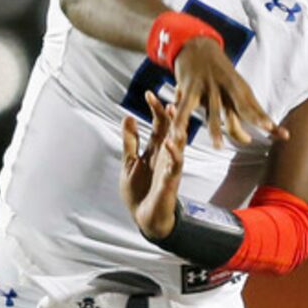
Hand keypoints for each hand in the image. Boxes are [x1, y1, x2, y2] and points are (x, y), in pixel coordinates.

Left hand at [122, 93, 185, 241]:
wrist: (144, 217)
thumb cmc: (139, 191)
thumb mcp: (130, 161)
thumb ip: (130, 140)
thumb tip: (128, 117)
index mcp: (156, 148)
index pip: (159, 123)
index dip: (155, 109)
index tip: (149, 94)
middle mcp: (166, 154)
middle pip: (173, 128)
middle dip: (175, 110)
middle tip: (179, 90)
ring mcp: (170, 166)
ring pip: (178, 142)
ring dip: (177, 126)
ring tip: (175, 110)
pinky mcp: (170, 180)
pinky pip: (175, 165)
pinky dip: (174, 153)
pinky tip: (171, 142)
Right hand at [171, 39, 286, 150]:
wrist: (196, 45)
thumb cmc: (218, 70)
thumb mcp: (234, 83)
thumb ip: (244, 104)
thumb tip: (264, 123)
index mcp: (239, 88)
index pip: (255, 108)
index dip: (267, 122)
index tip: (282, 135)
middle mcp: (226, 88)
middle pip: (240, 110)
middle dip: (247, 123)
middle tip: (251, 140)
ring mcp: (208, 88)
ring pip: (213, 113)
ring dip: (215, 131)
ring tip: (219, 147)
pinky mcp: (190, 88)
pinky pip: (185, 108)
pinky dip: (181, 122)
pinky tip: (179, 135)